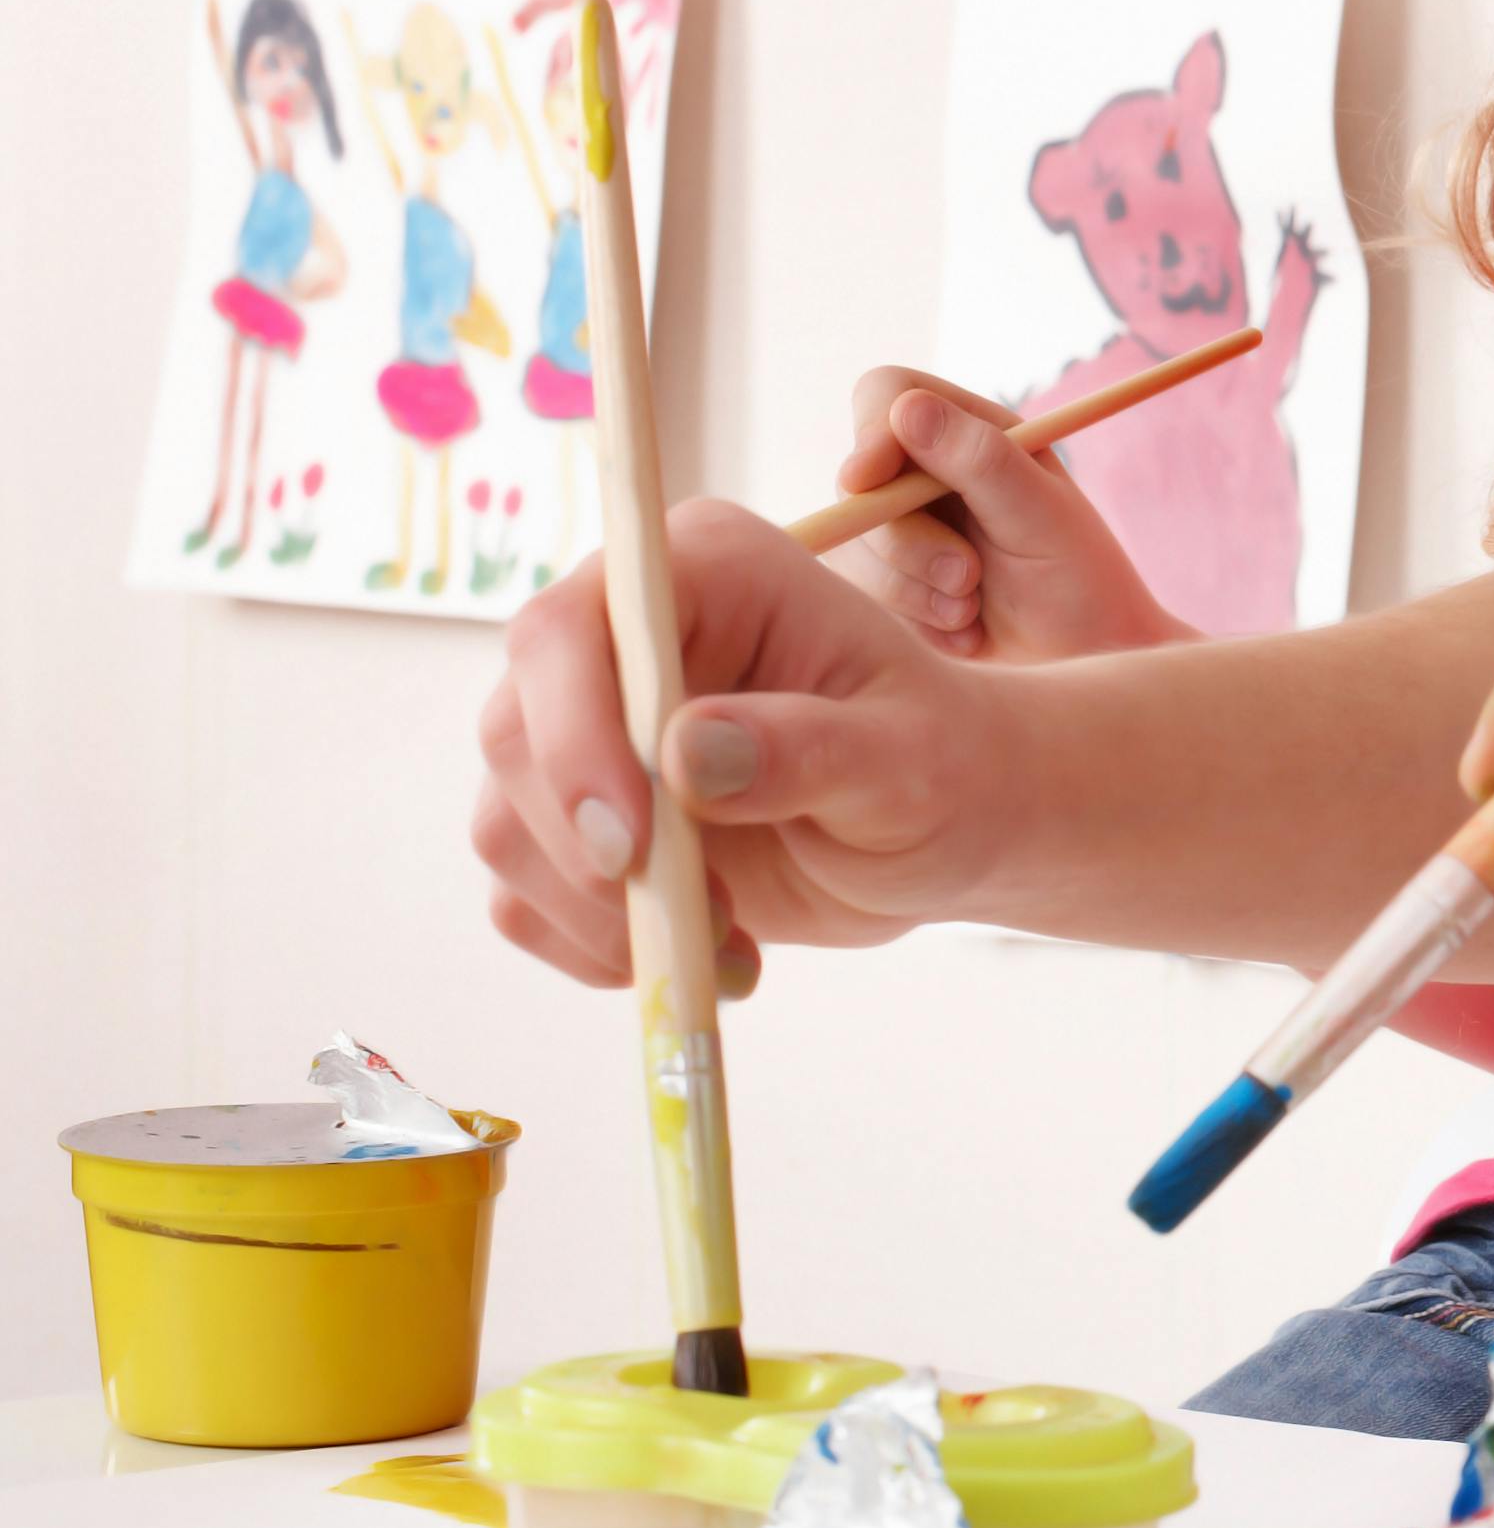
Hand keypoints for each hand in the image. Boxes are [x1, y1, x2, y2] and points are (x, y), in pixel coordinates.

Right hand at [470, 506, 1022, 987]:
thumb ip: (811, 749)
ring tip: (729, 943)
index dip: (574, 734)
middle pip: (515, 732)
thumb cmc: (946, 765)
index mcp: (705, 572)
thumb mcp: (909, 760)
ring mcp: (589, 729)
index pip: (571, 629)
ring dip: (601, 913)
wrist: (950, 824)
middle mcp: (624, 638)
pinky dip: (595, 946)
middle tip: (697, 918)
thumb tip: (684, 754)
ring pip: (508, 825)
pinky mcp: (581, 816)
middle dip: (587, 848)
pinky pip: (525, 894)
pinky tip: (702, 954)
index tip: (631, 844)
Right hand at [837, 367, 1192, 663]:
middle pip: (855, 484)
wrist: (1084, 660)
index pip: (885, 396)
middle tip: (968, 578)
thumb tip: (906, 408)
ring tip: (974, 609)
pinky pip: (858, 595)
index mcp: (971, 432)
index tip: (867, 481)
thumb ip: (982, 460)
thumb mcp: (1042, 516)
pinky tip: (963, 632)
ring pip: (852, 546)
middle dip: (908, 543)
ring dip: (913, 589)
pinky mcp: (885, 582)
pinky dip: (911, 620)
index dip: (867, 434)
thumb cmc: (1080, 581)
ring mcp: (899, 528)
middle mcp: (926, 474)